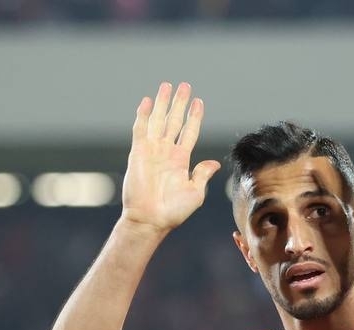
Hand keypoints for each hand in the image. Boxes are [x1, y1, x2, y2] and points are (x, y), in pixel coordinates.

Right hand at [120, 82, 220, 233]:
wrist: (151, 219)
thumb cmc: (173, 211)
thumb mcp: (195, 192)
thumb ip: (202, 174)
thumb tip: (214, 163)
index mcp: (181, 160)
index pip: (189, 132)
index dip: (194, 117)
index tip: (199, 102)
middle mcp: (167, 152)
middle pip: (174, 121)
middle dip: (179, 103)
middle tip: (184, 86)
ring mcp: (152, 151)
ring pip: (158, 120)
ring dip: (162, 103)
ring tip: (167, 86)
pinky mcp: (138, 153)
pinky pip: (140, 130)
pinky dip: (143, 115)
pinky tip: (147, 101)